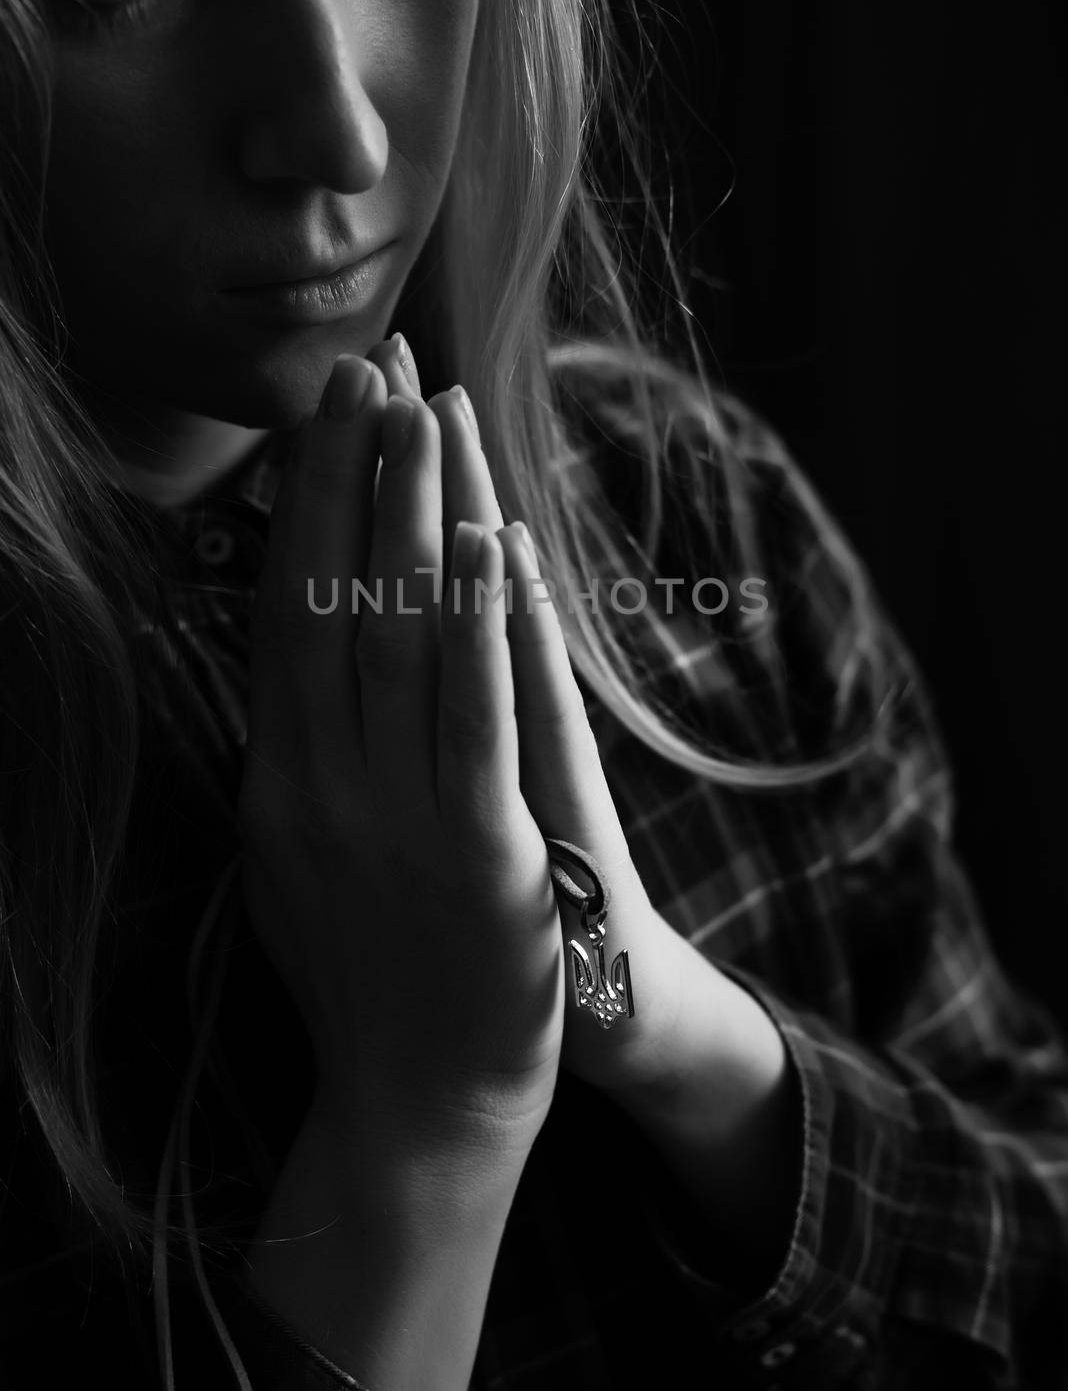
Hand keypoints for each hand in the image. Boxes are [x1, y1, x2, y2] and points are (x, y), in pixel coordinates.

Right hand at [237, 335, 677, 1158]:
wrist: (419, 1109)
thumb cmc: (369, 987)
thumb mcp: (297, 876)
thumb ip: (288, 780)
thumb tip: (276, 703)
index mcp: (281, 784)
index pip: (287, 616)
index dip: (307, 509)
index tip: (323, 420)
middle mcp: (323, 785)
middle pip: (335, 602)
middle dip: (351, 478)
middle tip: (363, 368)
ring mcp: (396, 816)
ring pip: (400, 639)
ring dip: (412, 518)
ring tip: (418, 416)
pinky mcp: (479, 849)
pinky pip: (476, 716)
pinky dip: (482, 624)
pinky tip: (490, 544)